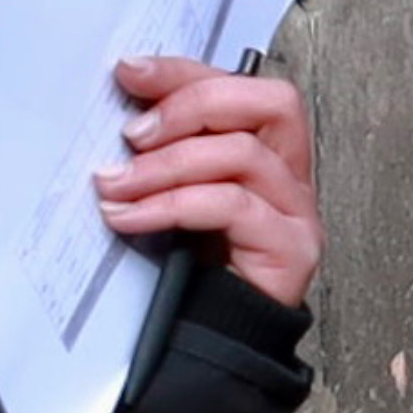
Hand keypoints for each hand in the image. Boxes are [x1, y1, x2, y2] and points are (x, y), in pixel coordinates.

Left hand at [94, 55, 321, 308]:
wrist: (220, 340)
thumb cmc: (198, 265)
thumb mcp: (176, 192)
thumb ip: (166, 151)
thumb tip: (120, 108)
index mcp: (270, 149)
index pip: (242, 85)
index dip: (186, 72)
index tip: (130, 71)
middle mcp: (292, 174)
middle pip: (268, 102)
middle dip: (191, 106)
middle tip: (131, 134)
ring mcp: (297, 211)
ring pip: (242, 155)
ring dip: (165, 165)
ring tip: (115, 184)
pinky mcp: (290, 248)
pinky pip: (232, 207)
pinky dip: (172, 205)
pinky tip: (130, 216)